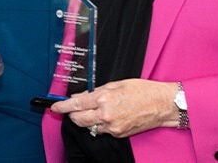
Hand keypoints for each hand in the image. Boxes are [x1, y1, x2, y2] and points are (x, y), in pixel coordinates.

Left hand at [49, 79, 179, 137]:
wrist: (162, 105)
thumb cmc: (143, 91)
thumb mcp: (117, 84)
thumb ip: (97, 91)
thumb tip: (82, 96)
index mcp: (104, 98)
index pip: (76, 104)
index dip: (62, 106)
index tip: (55, 107)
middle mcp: (106, 114)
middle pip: (78, 119)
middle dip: (72, 114)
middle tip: (73, 109)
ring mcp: (112, 127)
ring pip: (89, 127)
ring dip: (87, 119)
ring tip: (95, 110)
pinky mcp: (118, 134)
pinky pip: (102, 131)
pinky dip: (100, 124)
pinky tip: (107, 116)